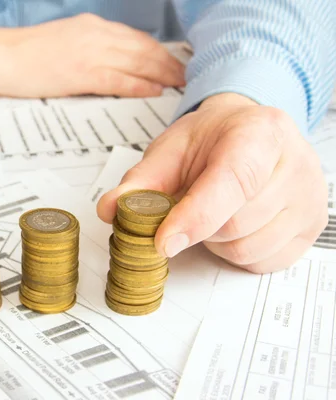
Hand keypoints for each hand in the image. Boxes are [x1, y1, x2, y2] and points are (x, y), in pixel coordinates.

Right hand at [0, 13, 184, 97]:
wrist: (1, 56)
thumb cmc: (28, 53)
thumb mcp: (66, 40)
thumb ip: (92, 48)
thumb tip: (116, 62)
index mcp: (92, 27)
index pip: (136, 38)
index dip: (160, 51)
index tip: (175, 62)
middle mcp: (96, 35)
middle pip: (144, 48)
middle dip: (169, 63)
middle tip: (188, 75)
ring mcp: (90, 53)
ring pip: (138, 62)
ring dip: (163, 74)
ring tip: (180, 85)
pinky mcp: (81, 73)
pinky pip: (119, 79)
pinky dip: (140, 85)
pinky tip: (154, 91)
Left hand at [97, 93, 328, 272]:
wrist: (249, 132)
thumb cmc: (212, 140)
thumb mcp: (171, 149)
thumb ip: (141, 180)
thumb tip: (110, 209)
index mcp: (259, 132)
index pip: (232, 182)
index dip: (194, 217)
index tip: (162, 241)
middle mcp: (295, 163)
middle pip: (235, 224)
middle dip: (199, 226)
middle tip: (190, 205)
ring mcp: (310, 199)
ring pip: (247, 248)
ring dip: (217, 241)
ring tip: (216, 210)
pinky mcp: (312, 228)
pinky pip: (264, 262)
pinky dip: (238, 252)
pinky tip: (236, 225)